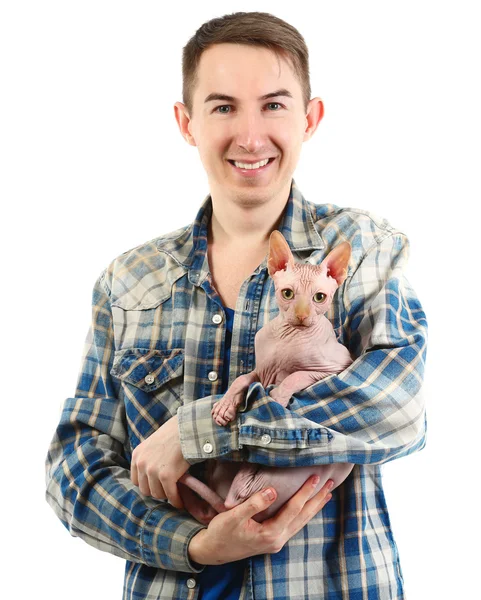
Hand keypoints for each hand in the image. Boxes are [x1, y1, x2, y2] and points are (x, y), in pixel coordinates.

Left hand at [130, 414, 190, 508]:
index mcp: (137, 455)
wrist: (188, 428)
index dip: (148, 484)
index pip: (136, 480)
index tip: (157, 484)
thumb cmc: (175, 433)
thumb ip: (150, 457)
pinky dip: (176, 500)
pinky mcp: (166, 476)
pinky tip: (181, 502)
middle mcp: (141, 464)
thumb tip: (153, 475)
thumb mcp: (154, 443)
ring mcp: (153, 470)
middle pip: (145, 489)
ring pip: (157, 494)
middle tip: (168, 488)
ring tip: (175, 492)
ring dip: (167, 495)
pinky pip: (170, 495)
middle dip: (157, 490)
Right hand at [188, 475, 332, 564]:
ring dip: (314, 507)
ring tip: (326, 494)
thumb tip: (272, 491)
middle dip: (317, 500)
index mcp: (270, 534)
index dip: (305, 493)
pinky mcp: (273, 539)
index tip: (315, 478)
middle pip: (303, 517)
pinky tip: (307, 508)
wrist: (213, 551)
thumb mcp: (233, 516)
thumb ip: (254, 504)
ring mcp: (276, 541)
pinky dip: (304, 514)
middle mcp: (277, 539)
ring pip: (301, 522)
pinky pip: (294, 524)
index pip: (293, 510)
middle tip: (331, 484)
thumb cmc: (221, 532)